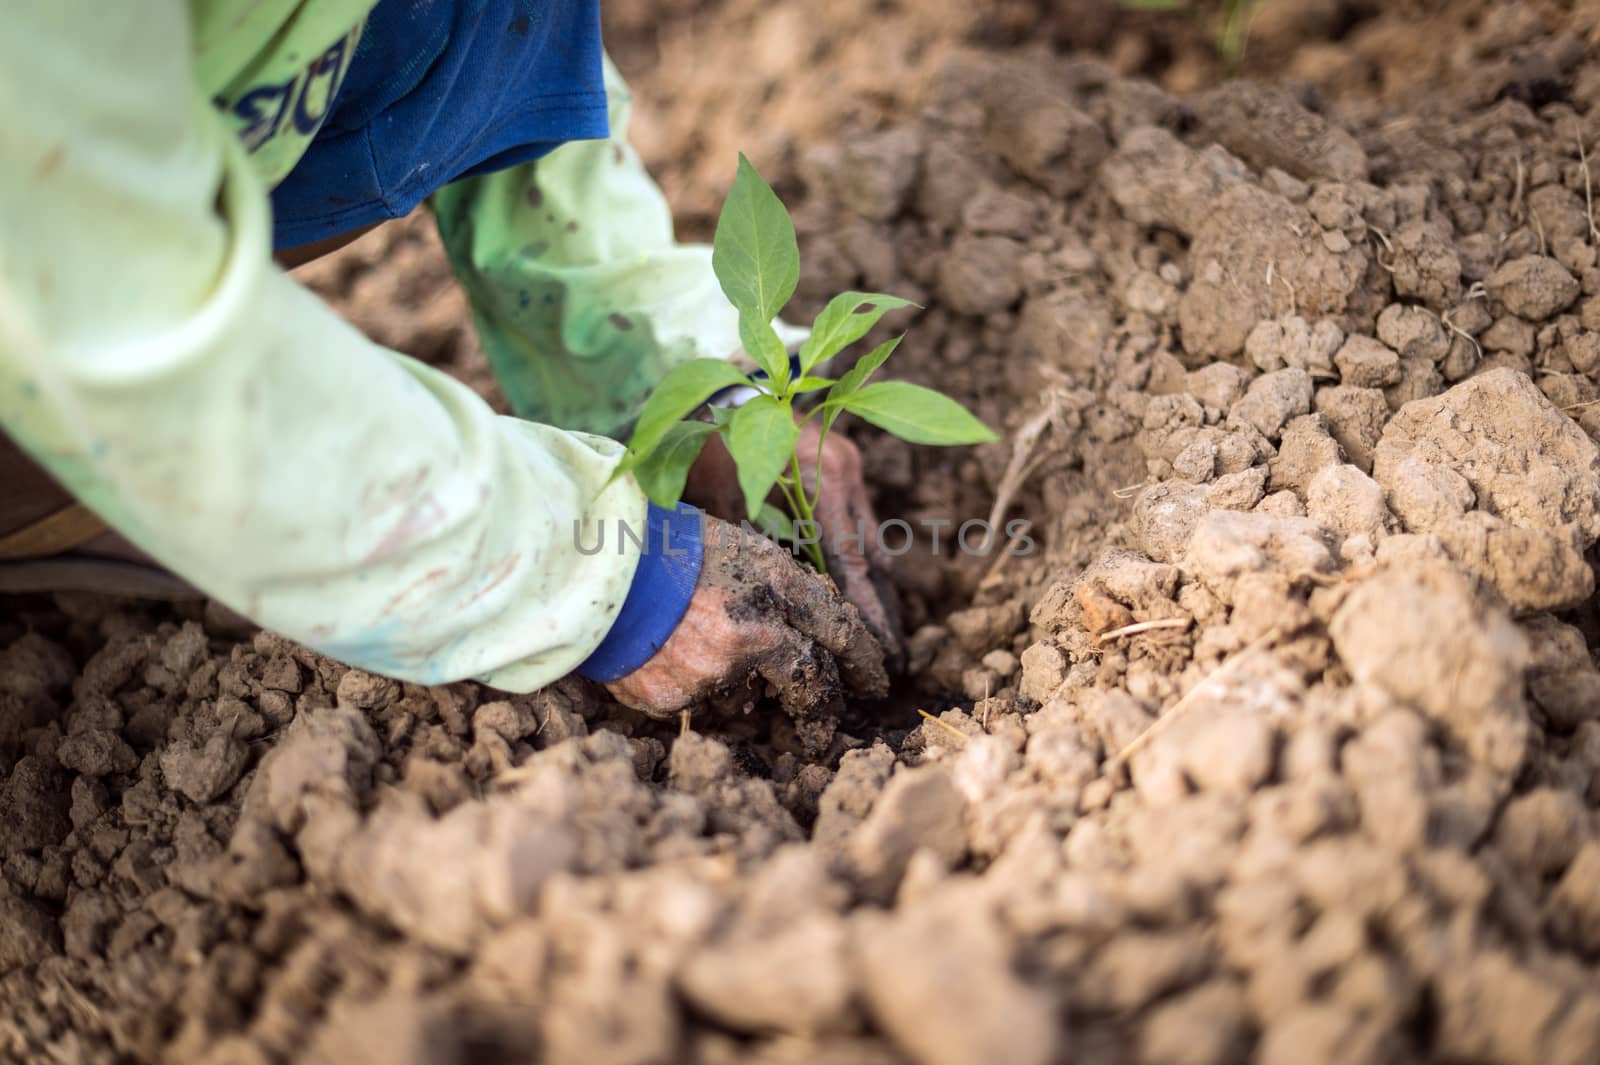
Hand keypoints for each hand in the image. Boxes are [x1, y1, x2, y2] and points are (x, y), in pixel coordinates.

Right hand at [606, 517, 888, 749]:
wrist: (588, 566)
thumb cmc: (663, 542)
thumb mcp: (736, 543)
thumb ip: (777, 589)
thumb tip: (809, 632)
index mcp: (775, 582)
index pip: (841, 630)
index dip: (863, 660)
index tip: (875, 681)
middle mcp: (756, 631)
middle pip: (811, 683)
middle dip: (822, 709)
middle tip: (825, 728)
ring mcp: (716, 671)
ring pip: (751, 699)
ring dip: (744, 692)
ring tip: (710, 660)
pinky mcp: (677, 699)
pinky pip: (699, 704)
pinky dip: (692, 688)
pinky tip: (669, 658)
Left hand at [683, 420, 904, 665]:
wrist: (715, 397)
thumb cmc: (710, 453)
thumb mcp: (729, 509)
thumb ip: (762, 555)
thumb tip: (783, 615)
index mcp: (820, 482)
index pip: (852, 563)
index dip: (868, 613)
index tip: (882, 653)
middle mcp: (845, 472)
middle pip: (873, 556)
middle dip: (882, 609)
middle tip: (892, 660)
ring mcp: (849, 465)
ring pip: (870, 539)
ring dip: (873, 586)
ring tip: (881, 636)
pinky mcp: (844, 463)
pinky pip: (859, 520)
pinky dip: (859, 556)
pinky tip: (860, 591)